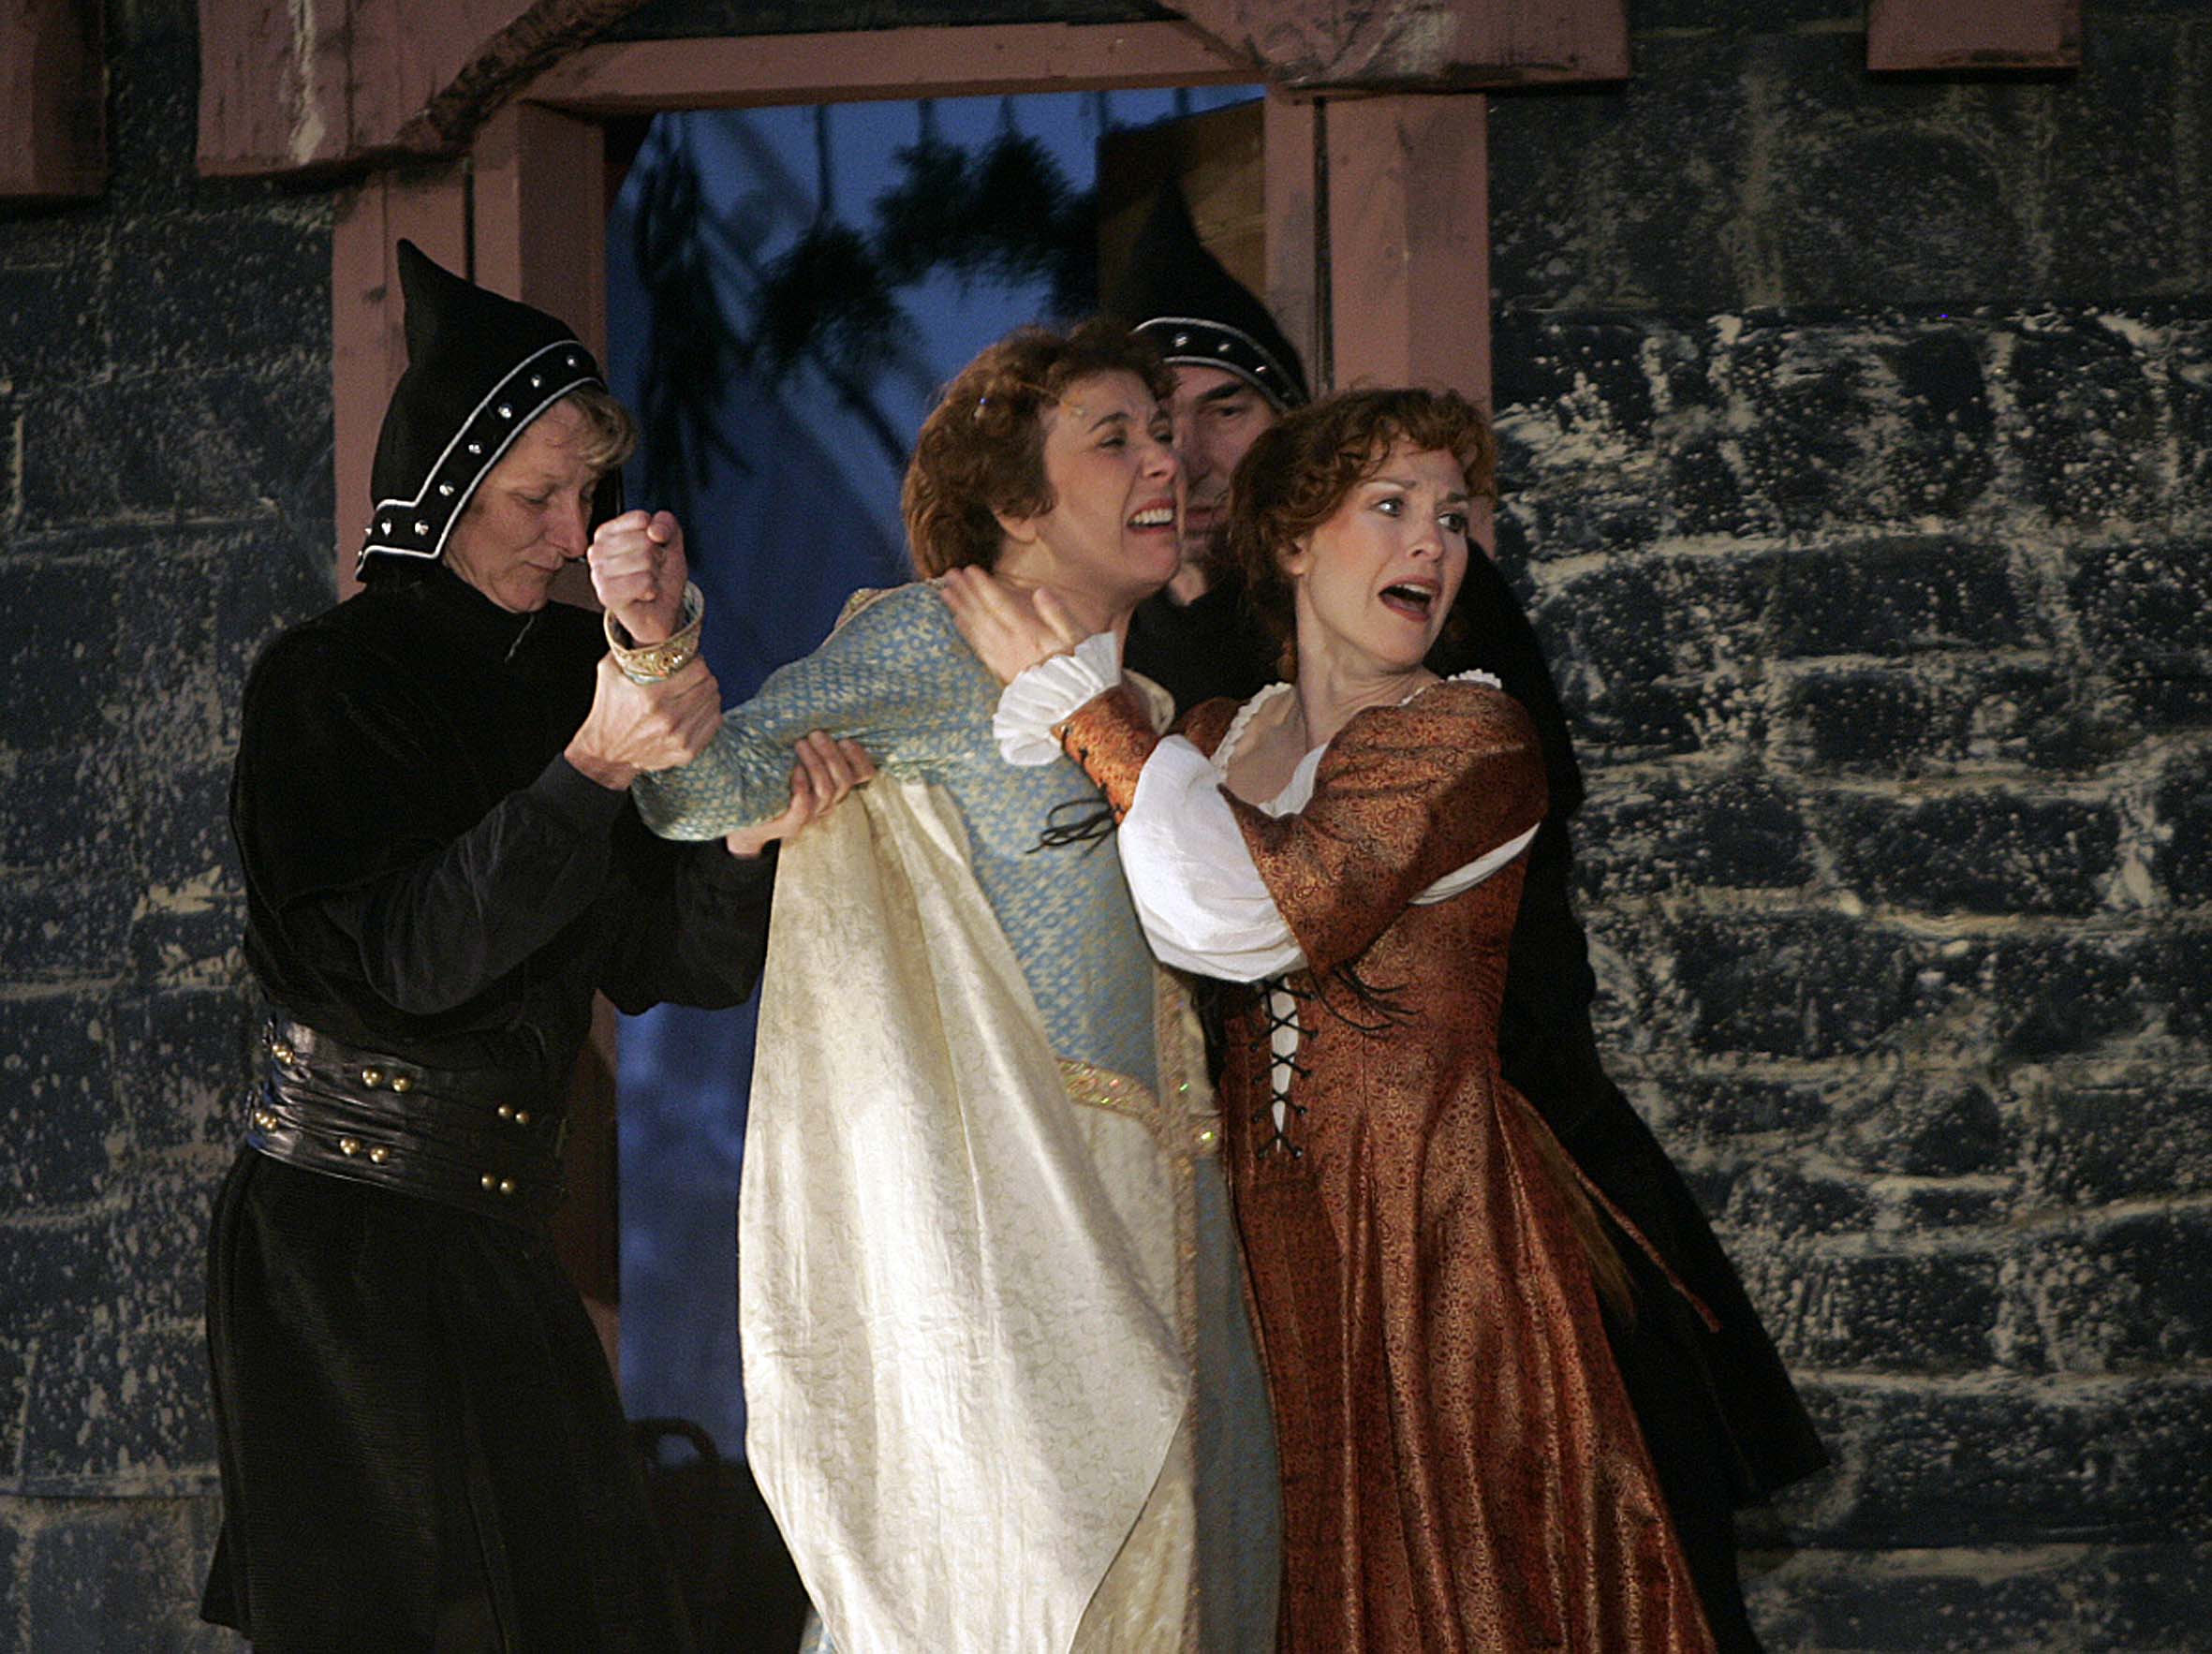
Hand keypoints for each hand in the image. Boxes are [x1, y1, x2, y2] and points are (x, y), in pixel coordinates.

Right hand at [565, 656, 722, 787]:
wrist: (606, 754)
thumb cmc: (608, 710)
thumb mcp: (609, 673)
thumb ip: (626, 649)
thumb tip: (643, 628)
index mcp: (651, 696)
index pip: (697, 670)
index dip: (696, 661)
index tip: (689, 661)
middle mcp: (669, 718)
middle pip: (709, 685)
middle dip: (703, 675)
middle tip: (693, 674)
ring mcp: (680, 737)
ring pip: (714, 702)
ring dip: (707, 692)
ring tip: (694, 690)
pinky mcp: (687, 751)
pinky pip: (714, 722)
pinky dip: (709, 711)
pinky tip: (696, 708)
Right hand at [589, 510, 687, 643]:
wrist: (663, 609)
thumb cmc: (661, 574)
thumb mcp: (670, 541)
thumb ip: (666, 523)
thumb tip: (654, 531)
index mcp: (606, 532)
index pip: (640, 519)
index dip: (657, 535)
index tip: (653, 549)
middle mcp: (597, 550)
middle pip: (644, 540)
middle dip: (658, 557)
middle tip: (651, 570)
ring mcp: (598, 573)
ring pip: (645, 560)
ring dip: (655, 574)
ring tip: (648, 582)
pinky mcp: (606, 594)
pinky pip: (643, 581)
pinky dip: (652, 589)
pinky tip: (645, 594)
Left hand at [725, 732, 877, 857]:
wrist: (747, 816)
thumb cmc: (770, 777)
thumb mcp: (793, 755)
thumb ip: (808, 738)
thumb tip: (811, 700)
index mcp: (835, 784)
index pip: (864, 774)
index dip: (860, 756)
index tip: (845, 739)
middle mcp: (828, 802)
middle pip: (845, 780)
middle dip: (831, 754)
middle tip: (814, 734)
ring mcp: (812, 815)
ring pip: (827, 790)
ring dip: (816, 764)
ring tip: (800, 744)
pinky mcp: (792, 824)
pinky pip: (804, 807)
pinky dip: (802, 786)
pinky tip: (793, 770)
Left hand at [940, 566, 1085, 684]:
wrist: (1072, 705)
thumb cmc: (1080, 668)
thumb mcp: (1077, 638)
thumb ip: (1058, 614)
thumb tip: (1040, 592)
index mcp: (1028, 633)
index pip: (1000, 605)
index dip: (983, 587)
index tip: (969, 570)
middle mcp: (1011, 645)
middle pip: (982, 615)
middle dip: (965, 593)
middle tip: (950, 575)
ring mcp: (1003, 658)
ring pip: (976, 630)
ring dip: (960, 609)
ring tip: (946, 593)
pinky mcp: (1001, 670)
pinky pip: (979, 648)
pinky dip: (967, 633)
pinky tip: (958, 621)